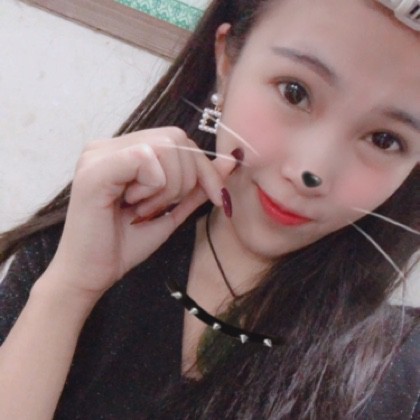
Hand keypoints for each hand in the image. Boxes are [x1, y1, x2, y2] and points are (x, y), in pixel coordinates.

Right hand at [44, 127, 234, 297]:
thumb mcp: (172, 210)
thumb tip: (231, 161)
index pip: (180, 140)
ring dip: (168, 186)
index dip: (205, 168)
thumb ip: (198, 184)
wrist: (91, 275)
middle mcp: (109, 146)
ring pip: (165, 146)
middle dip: (187, 179)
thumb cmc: (124, 244)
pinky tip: (133, 205)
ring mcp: (98, 154)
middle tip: (162, 207)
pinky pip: (145, 158)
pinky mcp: (95, 169)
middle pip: (176, 139)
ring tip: (144, 209)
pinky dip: (153, 187)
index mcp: (125, 152)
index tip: (218, 198)